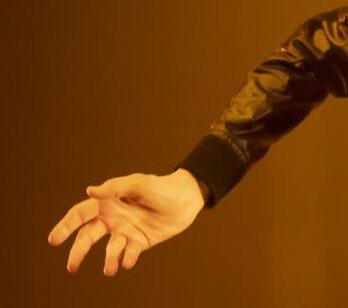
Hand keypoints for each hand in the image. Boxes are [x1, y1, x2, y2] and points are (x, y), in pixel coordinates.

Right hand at [47, 170, 205, 275]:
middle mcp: (112, 219)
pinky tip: (127, 263)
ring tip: (110, 270)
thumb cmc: (160, 187)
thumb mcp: (139, 184)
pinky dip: (127, 259)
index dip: (66, 226)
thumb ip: (115, 188)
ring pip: (109, 249)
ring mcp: (125, 231)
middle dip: (78, 251)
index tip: (54, 240)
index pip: (80, 214)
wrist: (186, 198)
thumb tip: (90, 190)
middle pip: (88, 236)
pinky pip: (129, 253)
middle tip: (72, 267)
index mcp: (106, 203)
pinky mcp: (139, 241)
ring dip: (108, 260)